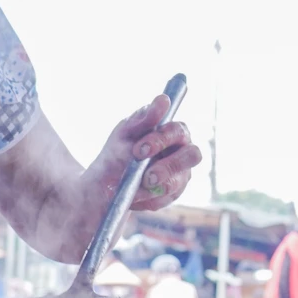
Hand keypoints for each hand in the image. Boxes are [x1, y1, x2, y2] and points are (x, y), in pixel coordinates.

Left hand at [101, 96, 202, 211]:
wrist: (105, 184)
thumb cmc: (119, 151)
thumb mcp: (125, 133)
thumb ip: (144, 118)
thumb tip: (163, 99)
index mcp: (173, 132)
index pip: (178, 131)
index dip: (161, 140)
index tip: (138, 151)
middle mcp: (183, 152)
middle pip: (192, 155)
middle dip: (167, 166)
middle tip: (146, 175)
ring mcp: (181, 174)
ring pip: (179, 180)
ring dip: (156, 184)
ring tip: (136, 186)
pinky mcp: (174, 193)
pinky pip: (168, 198)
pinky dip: (149, 197)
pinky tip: (135, 194)